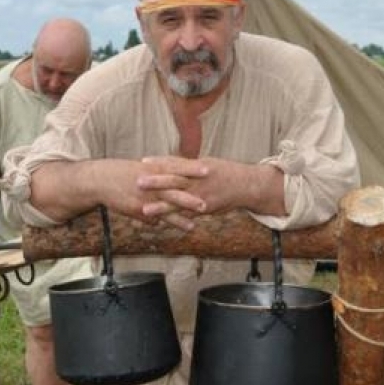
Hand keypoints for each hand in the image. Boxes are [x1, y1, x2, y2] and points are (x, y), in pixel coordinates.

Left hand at [137, 156, 284, 223]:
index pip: (175, 162)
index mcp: (197, 166)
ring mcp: (202, 195)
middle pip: (174, 179)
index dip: (159, 161)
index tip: (143, 160)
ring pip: (178, 200)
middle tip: (137, 181)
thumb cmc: (225, 173)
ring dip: (161, 206)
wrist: (246, 186)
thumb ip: (188, 166)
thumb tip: (171, 162)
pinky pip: (188, 215)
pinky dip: (175, 220)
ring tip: (144, 210)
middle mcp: (199, 179)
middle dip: (155, 181)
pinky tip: (162, 224)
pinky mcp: (205, 208)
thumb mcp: (207, 163)